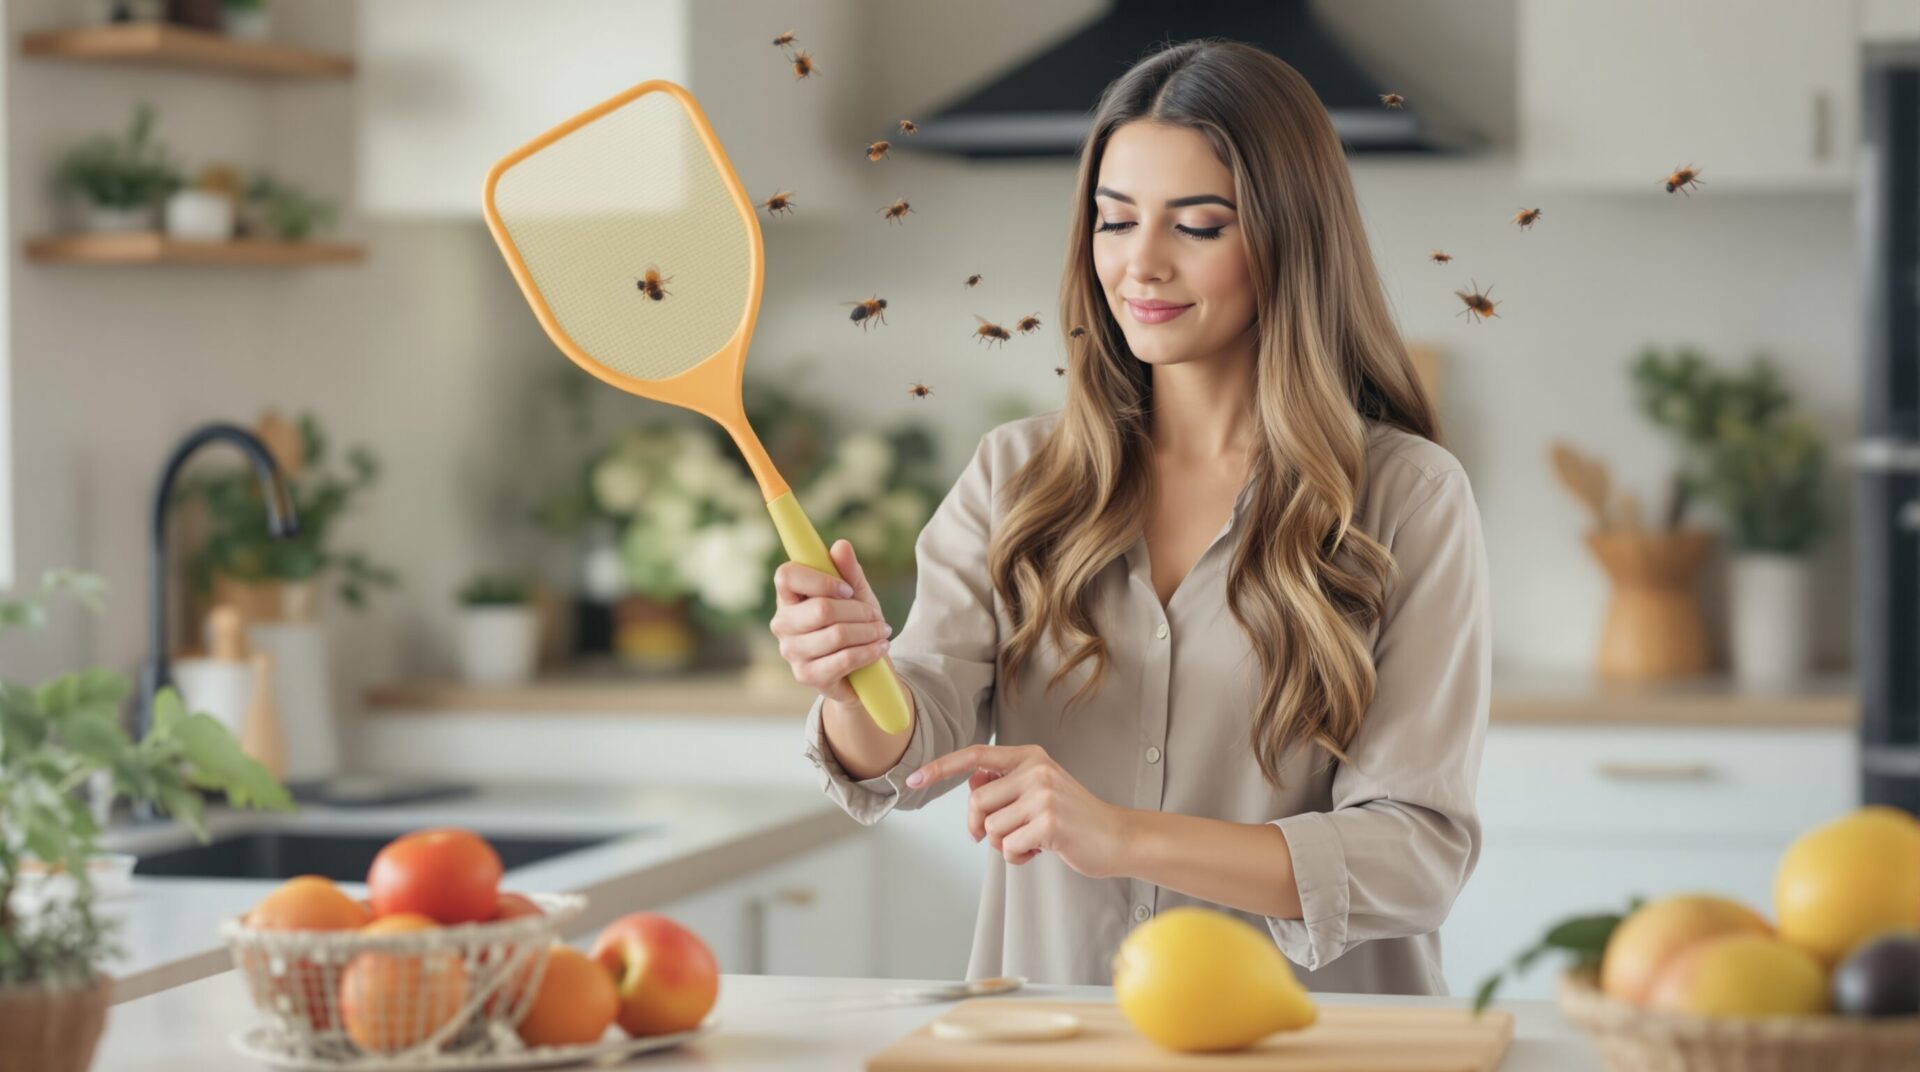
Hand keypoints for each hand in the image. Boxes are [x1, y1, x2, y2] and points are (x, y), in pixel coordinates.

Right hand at [769, 539, 892, 706]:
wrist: (863, 670)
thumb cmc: (854, 625)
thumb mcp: (857, 595)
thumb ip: (848, 571)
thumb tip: (841, 545)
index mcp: (789, 597)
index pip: (787, 576)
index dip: (821, 579)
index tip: (847, 589)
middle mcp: (783, 624)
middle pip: (821, 608)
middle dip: (858, 611)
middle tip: (875, 616)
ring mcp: (792, 652)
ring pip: (836, 634)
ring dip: (868, 632)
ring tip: (882, 631)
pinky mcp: (807, 676)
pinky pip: (844, 659)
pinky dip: (869, 651)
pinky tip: (880, 647)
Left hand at [906, 744, 1131, 877]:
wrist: (1116, 837)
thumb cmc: (1072, 817)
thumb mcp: (1039, 789)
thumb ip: (1006, 783)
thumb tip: (972, 783)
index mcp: (1029, 757)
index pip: (975, 757)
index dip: (941, 768)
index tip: (912, 779)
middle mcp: (1036, 770)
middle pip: (976, 802)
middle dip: (979, 827)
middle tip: (1001, 837)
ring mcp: (1043, 795)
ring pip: (990, 828)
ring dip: (1004, 844)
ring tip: (1031, 841)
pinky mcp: (1049, 823)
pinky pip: (1007, 848)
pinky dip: (1017, 858)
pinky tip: (1040, 851)